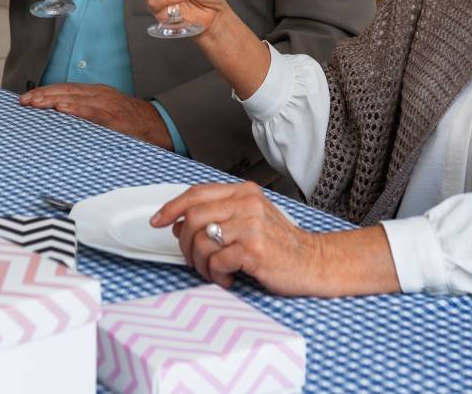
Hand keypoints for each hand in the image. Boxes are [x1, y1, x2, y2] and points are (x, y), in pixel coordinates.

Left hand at [19, 83, 172, 149]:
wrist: (158, 126)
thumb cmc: (130, 122)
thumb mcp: (107, 111)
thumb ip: (86, 112)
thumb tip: (60, 119)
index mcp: (96, 93)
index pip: (65, 88)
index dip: (45, 92)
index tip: (27, 98)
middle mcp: (100, 95)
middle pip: (66, 90)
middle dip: (43, 95)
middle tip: (23, 101)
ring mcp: (107, 105)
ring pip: (76, 98)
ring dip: (53, 99)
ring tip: (36, 103)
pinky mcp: (115, 117)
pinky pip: (92, 112)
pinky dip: (77, 109)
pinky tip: (63, 108)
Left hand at [150, 182, 327, 294]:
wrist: (314, 262)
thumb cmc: (280, 244)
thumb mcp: (251, 219)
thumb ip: (219, 214)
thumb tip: (179, 222)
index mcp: (244, 192)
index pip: (197, 193)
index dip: (171, 207)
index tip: (157, 220)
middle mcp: (247, 203)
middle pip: (193, 217)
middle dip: (183, 243)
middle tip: (192, 259)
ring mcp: (251, 225)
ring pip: (201, 241)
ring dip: (200, 264)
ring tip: (213, 272)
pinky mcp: (254, 249)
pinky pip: (216, 261)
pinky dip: (216, 275)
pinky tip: (229, 278)